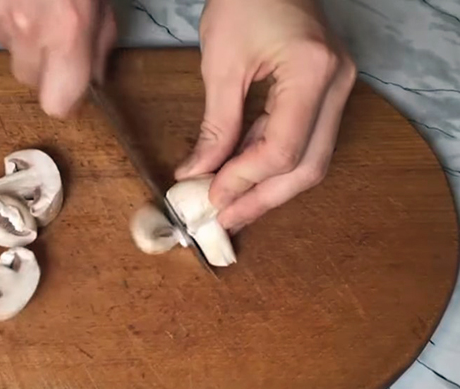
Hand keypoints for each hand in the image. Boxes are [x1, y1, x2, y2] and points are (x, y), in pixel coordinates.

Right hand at [0, 0, 116, 117]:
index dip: (66, 100)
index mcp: (67, 32)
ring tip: (35, 0)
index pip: (57, 105)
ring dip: (20, 35)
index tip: (73, 88)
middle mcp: (26, 30)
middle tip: (55, 34)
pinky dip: (0, 10)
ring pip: (7, 47)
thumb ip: (100, 43)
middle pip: (28, 79)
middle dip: (42, 66)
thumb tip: (94, 76)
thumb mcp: (102, 1)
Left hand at [175, 0, 356, 232]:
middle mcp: (337, 85)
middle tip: (227, 220)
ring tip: (232, 207)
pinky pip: (302, 139)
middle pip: (307, 165)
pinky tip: (241, 177)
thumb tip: (197, 173)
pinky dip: (269, 161)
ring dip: (268, 186)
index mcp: (313, 72)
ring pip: (309, 159)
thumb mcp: (221, 65)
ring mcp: (337, 89)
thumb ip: (216, 126)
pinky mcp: (325, 91)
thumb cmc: (243, 0)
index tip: (212, 199)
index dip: (245, 180)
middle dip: (263, 198)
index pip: (283, 149)